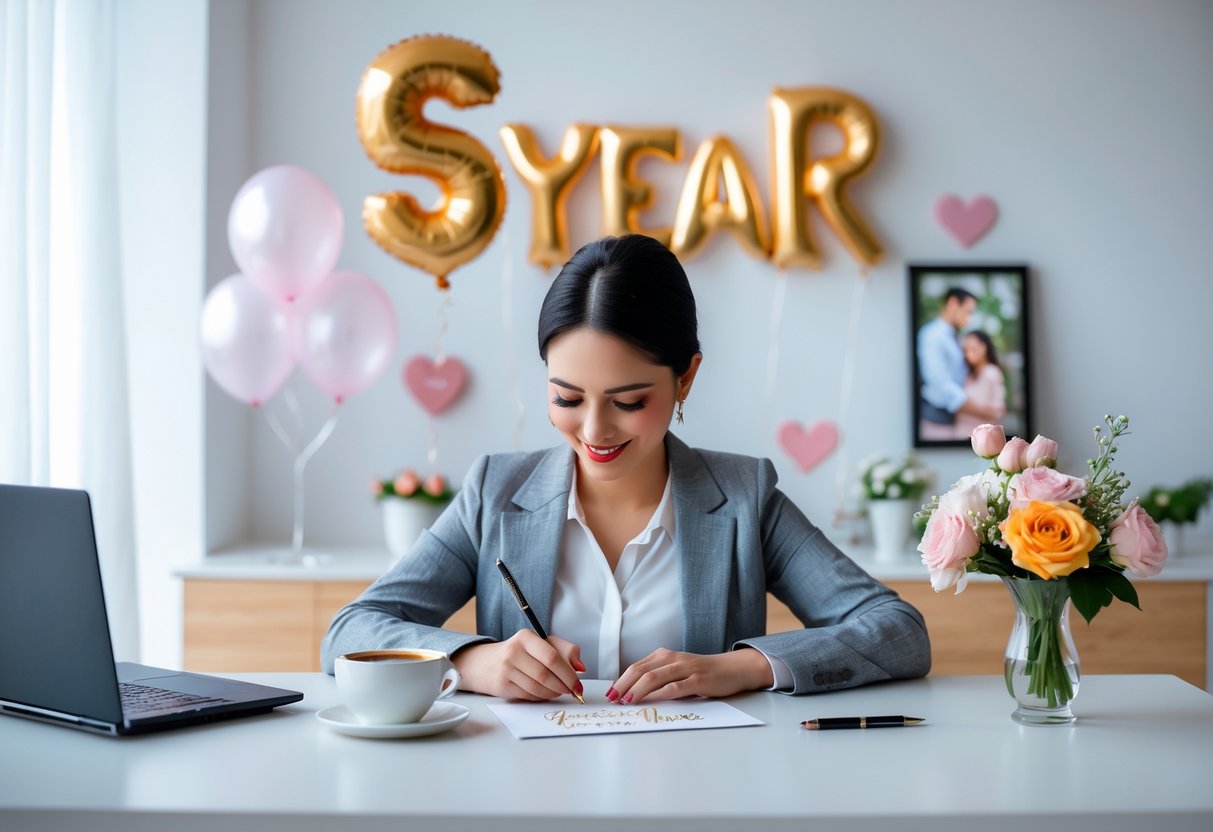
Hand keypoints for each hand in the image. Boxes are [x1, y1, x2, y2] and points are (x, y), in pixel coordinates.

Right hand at [452, 631, 584, 700]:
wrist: (485, 664)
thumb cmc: (520, 653)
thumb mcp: (541, 644)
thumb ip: (565, 650)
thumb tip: (581, 667)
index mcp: (526, 637)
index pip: (552, 657)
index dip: (568, 673)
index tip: (578, 684)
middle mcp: (513, 651)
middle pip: (545, 674)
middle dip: (563, 686)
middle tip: (572, 691)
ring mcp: (506, 669)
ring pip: (537, 687)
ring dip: (553, 693)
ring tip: (559, 691)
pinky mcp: (502, 686)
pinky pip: (528, 695)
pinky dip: (541, 697)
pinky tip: (545, 693)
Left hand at [608, 647, 773, 703]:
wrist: (732, 668)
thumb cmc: (702, 673)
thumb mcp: (677, 671)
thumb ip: (658, 678)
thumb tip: (632, 693)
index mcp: (664, 656)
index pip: (636, 667)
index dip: (620, 680)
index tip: (609, 694)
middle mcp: (672, 659)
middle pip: (640, 670)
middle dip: (623, 685)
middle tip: (611, 699)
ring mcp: (684, 668)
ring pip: (654, 677)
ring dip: (637, 689)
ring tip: (626, 701)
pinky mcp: (697, 680)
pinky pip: (675, 687)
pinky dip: (660, 694)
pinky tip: (651, 701)